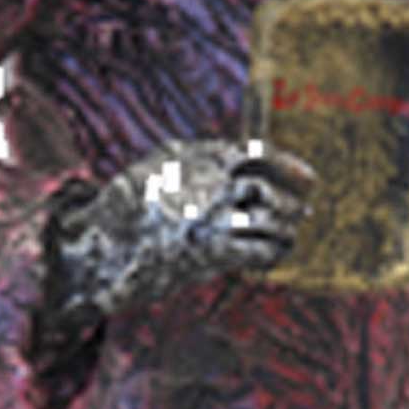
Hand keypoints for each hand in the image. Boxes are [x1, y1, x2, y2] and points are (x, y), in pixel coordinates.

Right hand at [46, 137, 316, 327]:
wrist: (100, 246)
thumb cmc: (129, 207)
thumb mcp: (159, 164)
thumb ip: (198, 158)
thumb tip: (240, 157)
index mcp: (195, 157)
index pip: (255, 154)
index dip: (286, 164)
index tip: (308, 175)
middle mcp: (206, 184)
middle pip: (267, 188)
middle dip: (292, 201)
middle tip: (305, 211)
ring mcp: (209, 219)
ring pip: (270, 219)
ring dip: (287, 228)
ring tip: (291, 234)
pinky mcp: (208, 253)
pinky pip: (258, 251)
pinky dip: (274, 252)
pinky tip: (273, 254)